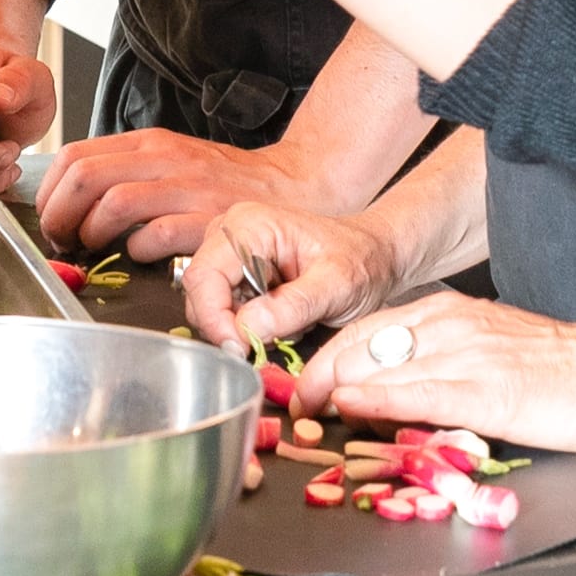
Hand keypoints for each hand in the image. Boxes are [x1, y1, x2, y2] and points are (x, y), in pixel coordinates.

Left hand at [40, 128, 333, 262]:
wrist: (295, 182)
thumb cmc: (225, 180)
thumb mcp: (173, 160)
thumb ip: (128, 171)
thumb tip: (72, 198)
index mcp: (150, 144)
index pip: (76, 156)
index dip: (50, 191)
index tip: (50, 216)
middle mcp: (166, 160)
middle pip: (85, 177)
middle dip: (60, 214)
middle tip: (62, 238)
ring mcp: (189, 189)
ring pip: (114, 203)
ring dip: (91, 233)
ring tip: (93, 248)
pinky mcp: (209, 221)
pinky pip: (155, 236)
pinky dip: (135, 250)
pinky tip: (137, 256)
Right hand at [180, 200, 403, 352]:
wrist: (376, 257)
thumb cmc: (361, 260)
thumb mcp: (337, 284)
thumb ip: (294, 305)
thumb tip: (247, 328)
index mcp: (249, 225)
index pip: (204, 276)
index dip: (214, 319)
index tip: (239, 349)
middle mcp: (230, 235)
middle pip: (199, 293)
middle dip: (229, 327)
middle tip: (266, 346)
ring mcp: (230, 256)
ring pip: (209, 307)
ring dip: (242, 328)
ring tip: (286, 325)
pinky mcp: (236, 276)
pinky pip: (226, 312)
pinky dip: (250, 327)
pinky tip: (281, 321)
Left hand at [298, 288, 575, 449]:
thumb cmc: (564, 369)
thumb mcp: (490, 348)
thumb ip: (442, 360)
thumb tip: (393, 387)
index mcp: (450, 315)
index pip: (368, 331)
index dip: (329, 359)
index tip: (305, 387)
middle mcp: (451, 327)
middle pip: (362, 345)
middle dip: (319, 376)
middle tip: (293, 406)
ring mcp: (469, 356)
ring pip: (384, 366)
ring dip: (337, 390)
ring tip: (307, 414)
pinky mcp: (490, 391)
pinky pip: (422, 391)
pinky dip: (381, 398)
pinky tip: (353, 405)